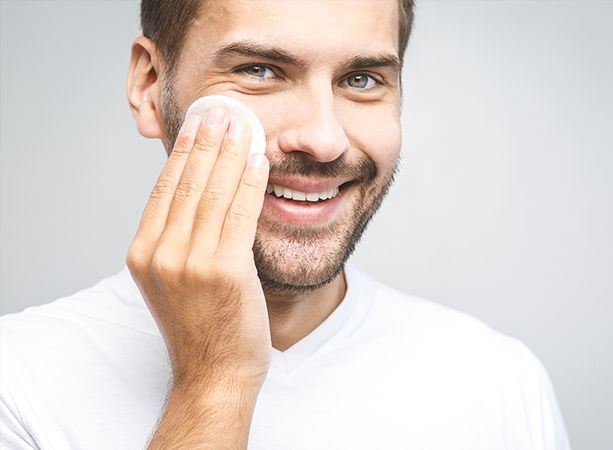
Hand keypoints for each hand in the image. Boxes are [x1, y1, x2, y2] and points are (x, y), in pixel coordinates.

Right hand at [126, 106, 270, 447]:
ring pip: (214, 191)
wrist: (214, 374)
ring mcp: (191, 262)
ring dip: (231, 152)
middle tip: (223, 109)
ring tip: (242, 124)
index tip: (199, 124)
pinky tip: (259, 159)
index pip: (166, 188)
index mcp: (143, 253)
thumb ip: (179, 239)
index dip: (185, 151)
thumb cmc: (201, 327)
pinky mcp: (225, 270)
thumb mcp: (173, 280)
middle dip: (209, 141)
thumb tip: (199, 193)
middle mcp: (162, 254)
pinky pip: (240, 212)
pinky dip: (250, 181)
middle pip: (188, 182)